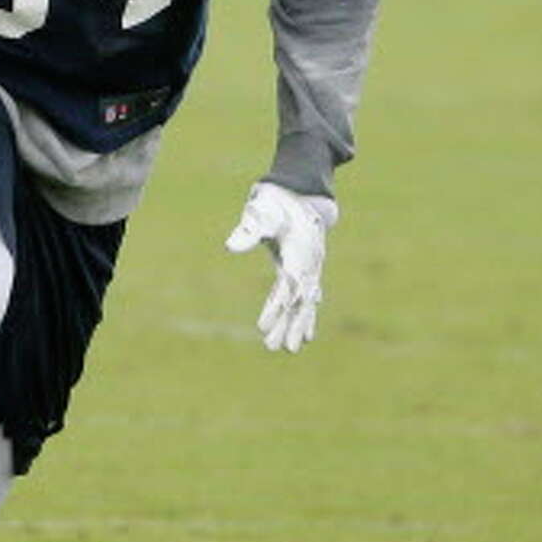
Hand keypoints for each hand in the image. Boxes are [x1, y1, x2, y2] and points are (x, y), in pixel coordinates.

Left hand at [225, 181, 337, 352]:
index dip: (275, 308)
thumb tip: (230, 247)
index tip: (261, 327)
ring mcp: (312, 267)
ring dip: (298, 325)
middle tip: (277, 349)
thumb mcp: (260, 211)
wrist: (300, 192)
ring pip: (306, 301)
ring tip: (290, 350)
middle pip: (299, 300)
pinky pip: (309, 296)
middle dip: (289, 325)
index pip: (287, 286)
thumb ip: (248, 230)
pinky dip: (308, 316)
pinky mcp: (308, 269)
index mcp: (298, 251)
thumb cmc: (276, 201)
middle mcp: (309, 263)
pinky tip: (306, 335)